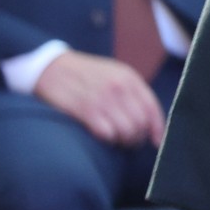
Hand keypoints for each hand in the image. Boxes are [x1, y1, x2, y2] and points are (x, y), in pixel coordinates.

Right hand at [35, 50, 165, 147]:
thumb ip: (132, 93)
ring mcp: (102, 98)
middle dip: (138, 138)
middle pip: (140, 123)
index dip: (158, 128)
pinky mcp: (84, 109)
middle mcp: (119, 87)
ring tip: (117, 142)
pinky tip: (103, 138)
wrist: (52, 67)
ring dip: (123, 142)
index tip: (157, 142)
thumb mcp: (114, 74)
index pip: (152, 108)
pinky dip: (108, 140)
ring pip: (126, 131)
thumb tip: (149, 121)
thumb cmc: (86, 75)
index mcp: (129, 78)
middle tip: (129, 143)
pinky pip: (107, 133)